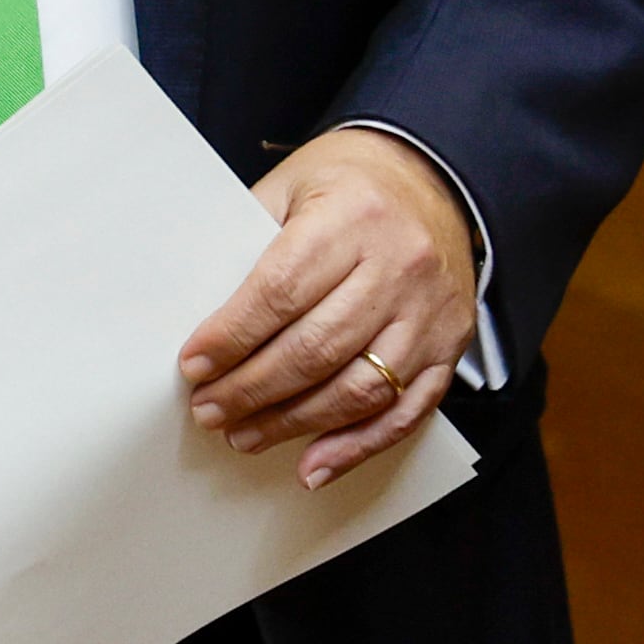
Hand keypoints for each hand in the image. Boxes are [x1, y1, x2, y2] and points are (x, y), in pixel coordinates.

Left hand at [179, 126, 476, 488]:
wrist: (432, 177)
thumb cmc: (346, 184)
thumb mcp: (290, 186)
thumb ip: (248, 242)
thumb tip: (198, 312)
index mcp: (352, 219)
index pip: (281, 292)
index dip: (233, 337)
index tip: (193, 366)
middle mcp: (399, 268)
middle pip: (317, 348)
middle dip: (253, 390)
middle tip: (209, 410)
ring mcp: (430, 313)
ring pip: (361, 388)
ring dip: (296, 424)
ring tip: (245, 435)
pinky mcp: (451, 346)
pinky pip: (408, 411)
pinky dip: (359, 445)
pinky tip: (315, 465)